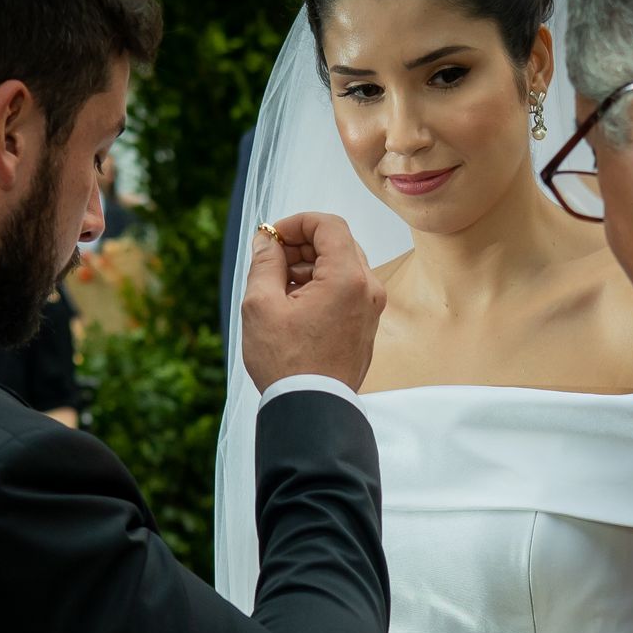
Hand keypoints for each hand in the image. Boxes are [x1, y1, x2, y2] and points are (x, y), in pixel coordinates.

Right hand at [240, 212, 385, 391]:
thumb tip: (266, 240)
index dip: (297, 223)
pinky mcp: (366, 327)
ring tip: (277, 288)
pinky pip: (346, 292)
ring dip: (309, 267)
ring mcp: (371, 310)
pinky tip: (293, 306)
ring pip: (341, 268)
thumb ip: (265, 262)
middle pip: (337, 244)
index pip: (329, 225)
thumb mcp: (261, 305)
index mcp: (347, 279)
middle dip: (301, 246)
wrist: (312, 409)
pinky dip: (321, 287)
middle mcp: (368, 290)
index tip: (272, 236)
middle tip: (270, 261)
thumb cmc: (287, 363)